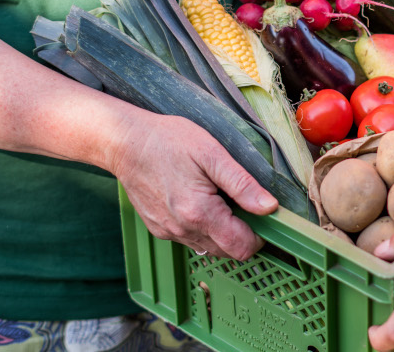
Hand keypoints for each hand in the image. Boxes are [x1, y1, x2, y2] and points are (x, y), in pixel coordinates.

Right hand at [110, 114, 277, 259]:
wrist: (124, 142)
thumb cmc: (168, 141)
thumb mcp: (212, 154)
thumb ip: (242, 184)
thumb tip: (269, 207)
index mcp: (200, 213)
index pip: (242, 248)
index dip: (259, 236)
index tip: (262, 215)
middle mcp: (183, 230)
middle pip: (227, 252)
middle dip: (242, 234)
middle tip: (241, 203)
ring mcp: (168, 232)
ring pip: (209, 248)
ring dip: (222, 232)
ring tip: (218, 199)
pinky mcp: (159, 229)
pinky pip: (190, 240)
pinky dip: (202, 228)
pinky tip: (198, 202)